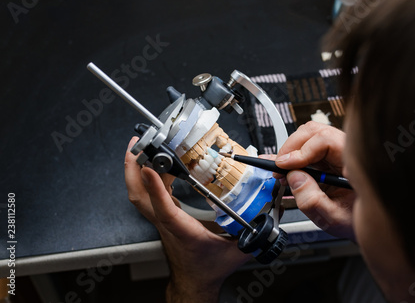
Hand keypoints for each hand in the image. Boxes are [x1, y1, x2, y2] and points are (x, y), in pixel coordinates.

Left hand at [124, 137, 250, 301]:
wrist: (195, 281)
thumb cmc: (208, 268)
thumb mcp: (238, 250)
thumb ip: (255, 232)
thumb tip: (271, 211)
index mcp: (183, 231)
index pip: (165, 209)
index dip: (155, 187)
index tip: (151, 167)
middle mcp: (167, 224)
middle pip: (139, 196)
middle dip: (133, 168)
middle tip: (137, 144)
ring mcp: (161, 220)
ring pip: (139, 194)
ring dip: (135, 170)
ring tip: (139, 148)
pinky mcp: (162, 217)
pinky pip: (146, 195)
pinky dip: (145, 176)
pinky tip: (152, 164)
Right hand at [274, 121, 355, 239]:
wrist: (367, 224)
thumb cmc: (356, 220)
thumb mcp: (333, 219)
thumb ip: (312, 201)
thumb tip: (294, 177)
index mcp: (355, 164)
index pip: (325, 140)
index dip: (301, 150)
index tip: (285, 165)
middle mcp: (347, 153)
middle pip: (315, 132)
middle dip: (292, 147)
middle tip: (279, 166)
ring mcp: (338, 153)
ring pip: (309, 137)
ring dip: (291, 152)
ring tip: (281, 171)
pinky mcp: (329, 158)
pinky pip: (308, 148)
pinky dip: (293, 158)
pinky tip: (284, 170)